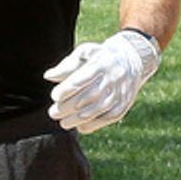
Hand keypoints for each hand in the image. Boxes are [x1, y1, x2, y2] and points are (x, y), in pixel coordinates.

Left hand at [44, 30, 160, 134]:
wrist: (132, 60)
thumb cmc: (100, 57)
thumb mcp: (85, 52)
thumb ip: (67, 65)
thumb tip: (49, 76)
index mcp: (101, 63)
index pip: (80, 79)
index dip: (66, 90)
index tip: (54, 95)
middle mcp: (113, 78)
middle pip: (87, 97)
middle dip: (67, 107)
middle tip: (53, 112)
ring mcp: (120, 93)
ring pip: (96, 110)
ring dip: (77, 119)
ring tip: (63, 122)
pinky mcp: (124, 105)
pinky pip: (107, 118)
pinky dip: (92, 124)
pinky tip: (79, 126)